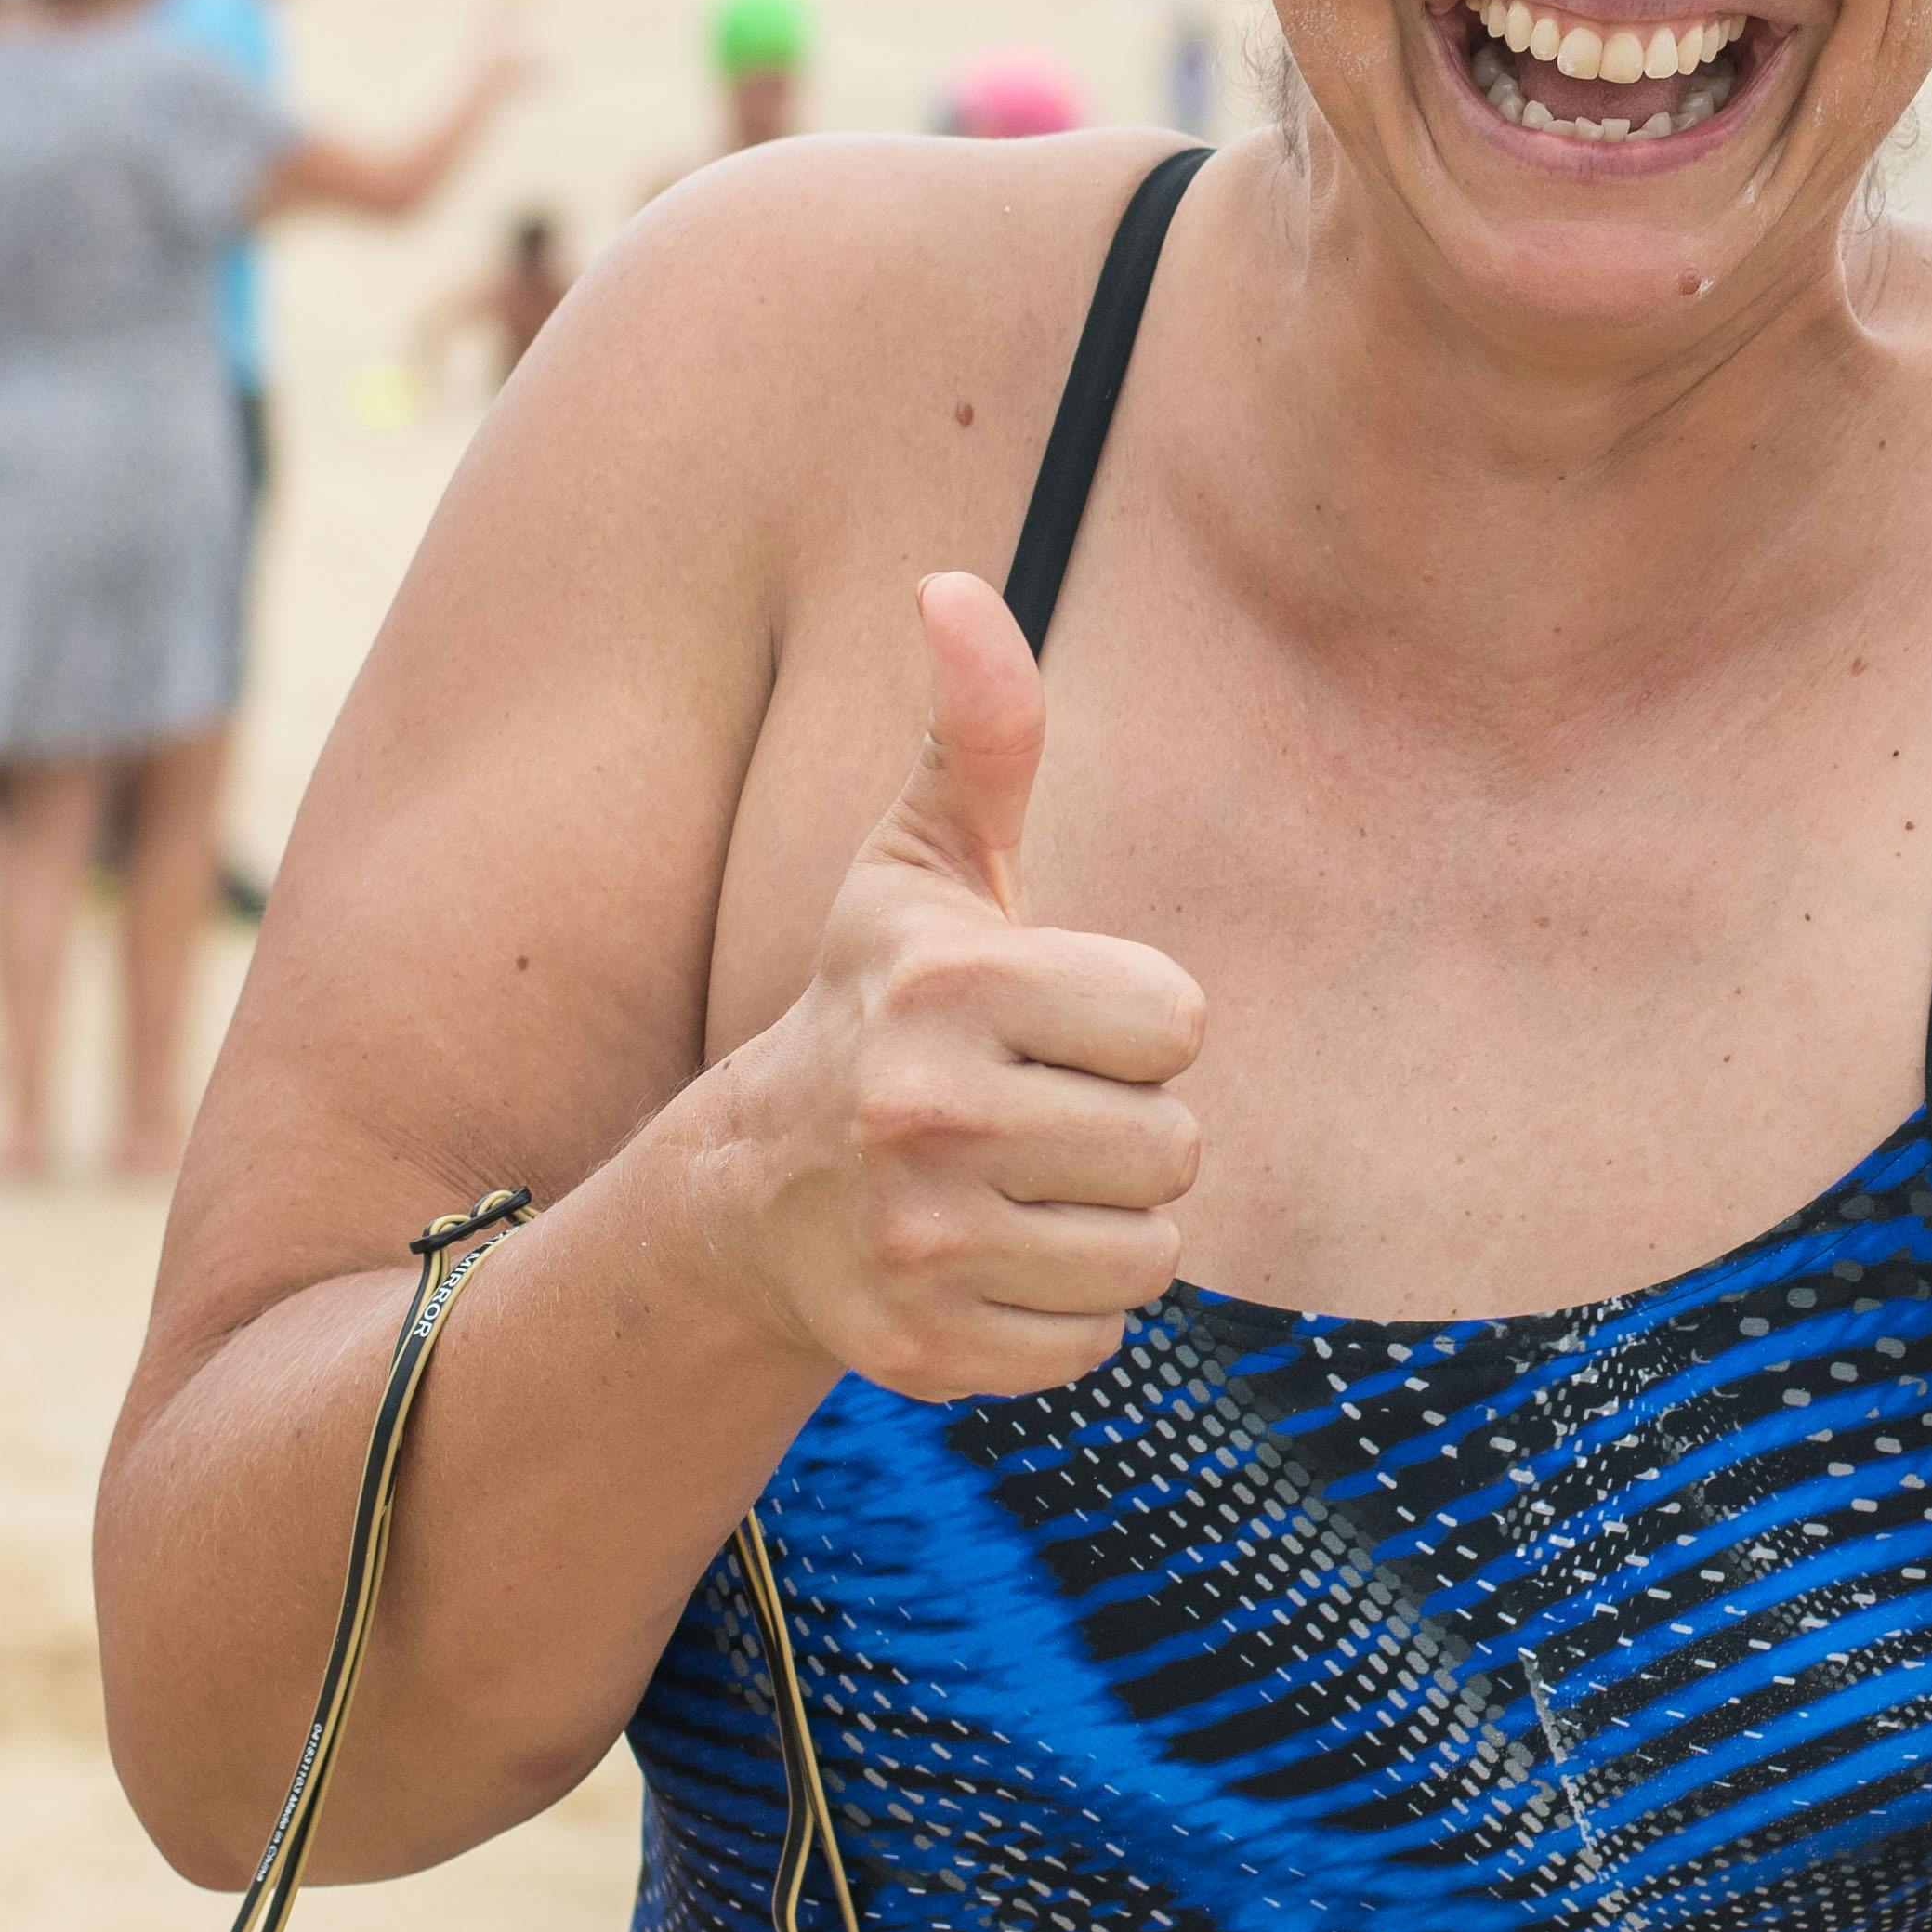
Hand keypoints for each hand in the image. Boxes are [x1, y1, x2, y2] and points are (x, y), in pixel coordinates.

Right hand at [708, 574, 1205, 1399]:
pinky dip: (1060, 1314)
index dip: (1132, 1025)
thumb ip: (978, 730)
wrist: (752, 1193)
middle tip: (1034, 1114)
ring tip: (1016, 1188)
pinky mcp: (925, 1350)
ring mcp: (920, 1243)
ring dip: (1103, 1226)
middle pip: (1177, 1146)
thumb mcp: (922, 866)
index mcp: (951, 985)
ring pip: (1147, 1252)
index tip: (1048, 1023)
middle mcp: (925, 1114)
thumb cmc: (876, 1003)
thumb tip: (952, 581)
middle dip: (1125, 1132)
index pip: (1178, 1023)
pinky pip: (1095, 1343)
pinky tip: (987, 1262)